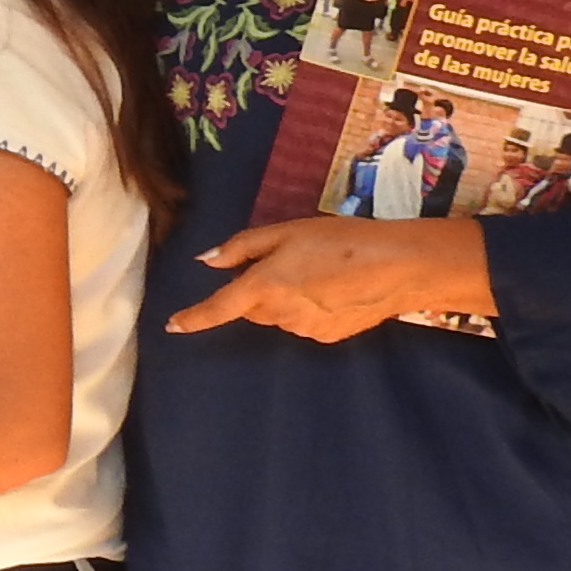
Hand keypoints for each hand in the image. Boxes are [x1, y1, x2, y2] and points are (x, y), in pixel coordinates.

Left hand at [167, 214, 493, 339]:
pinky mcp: (327, 338)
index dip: (193, 318)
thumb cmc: (341, 241)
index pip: (218, 308)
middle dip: (255, 290)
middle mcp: (279, 315)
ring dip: (283, 298)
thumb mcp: (287, 232)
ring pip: (276, 316)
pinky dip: (307, 309)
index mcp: (263, 287)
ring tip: (319, 273)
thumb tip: (207, 261)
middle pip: (250, 307)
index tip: (171, 327)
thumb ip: (243, 247)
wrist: (399, 268)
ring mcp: (304, 330)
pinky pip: (302, 323)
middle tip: (287, 263)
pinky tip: (334, 290)